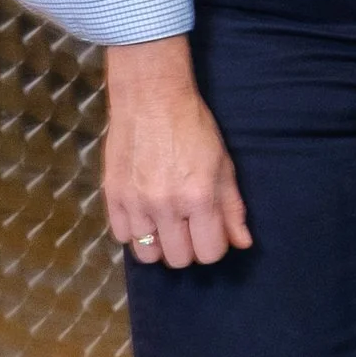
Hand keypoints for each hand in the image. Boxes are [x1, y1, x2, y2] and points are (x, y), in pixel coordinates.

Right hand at [103, 36, 251, 268]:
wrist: (150, 97)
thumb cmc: (193, 127)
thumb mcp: (223, 164)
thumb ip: (232, 207)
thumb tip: (242, 243)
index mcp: (199, 197)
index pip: (209, 252)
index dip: (213, 246)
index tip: (210, 231)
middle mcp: (165, 206)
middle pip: (178, 259)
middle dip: (188, 247)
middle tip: (188, 226)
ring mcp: (135, 203)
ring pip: (147, 255)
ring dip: (160, 244)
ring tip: (164, 223)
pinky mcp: (112, 196)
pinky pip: (122, 236)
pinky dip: (134, 231)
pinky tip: (143, 213)